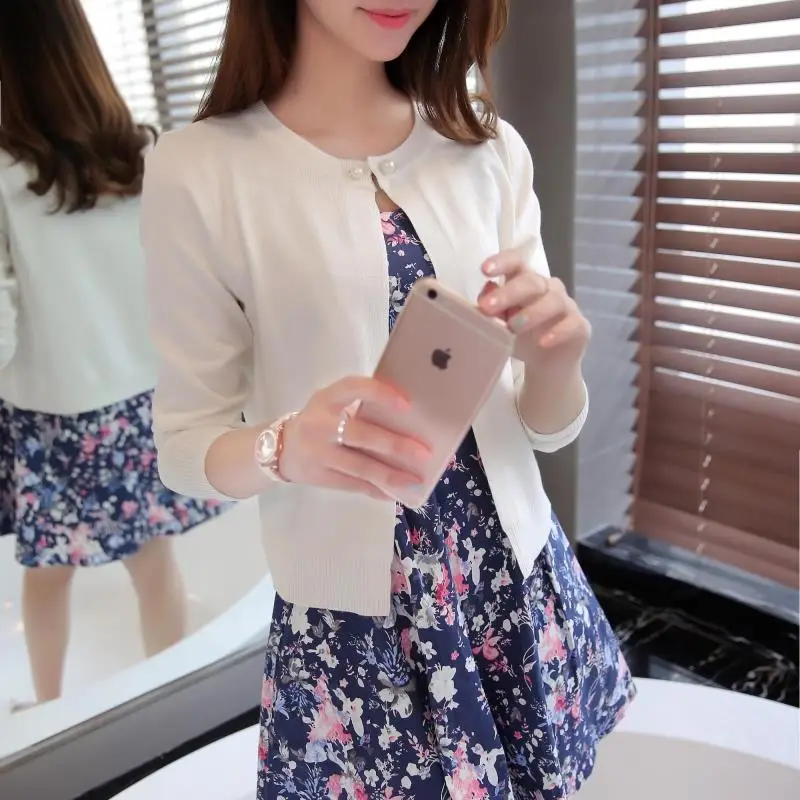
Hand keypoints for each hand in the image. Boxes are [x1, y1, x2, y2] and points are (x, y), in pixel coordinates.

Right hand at [279, 376, 431, 500]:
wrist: (278, 449)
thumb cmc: (318, 421)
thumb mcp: (330, 405)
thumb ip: (359, 405)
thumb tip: (407, 419)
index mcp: (326, 399)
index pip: (354, 388)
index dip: (380, 394)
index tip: (407, 404)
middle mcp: (320, 425)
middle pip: (362, 435)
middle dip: (395, 445)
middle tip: (423, 453)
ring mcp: (319, 453)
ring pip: (360, 466)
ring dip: (391, 474)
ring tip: (416, 479)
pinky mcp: (320, 477)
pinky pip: (354, 485)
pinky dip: (377, 489)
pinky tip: (396, 492)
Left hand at [477, 251, 590, 367]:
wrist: (547, 364)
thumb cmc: (521, 337)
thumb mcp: (501, 326)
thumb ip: (492, 311)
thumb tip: (484, 297)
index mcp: (525, 282)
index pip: (516, 262)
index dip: (501, 262)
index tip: (484, 270)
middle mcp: (547, 288)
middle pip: (531, 281)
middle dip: (508, 293)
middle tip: (487, 307)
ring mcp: (566, 306)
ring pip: (553, 301)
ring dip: (531, 313)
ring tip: (513, 328)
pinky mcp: (580, 326)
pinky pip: (572, 324)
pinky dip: (557, 332)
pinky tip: (543, 342)